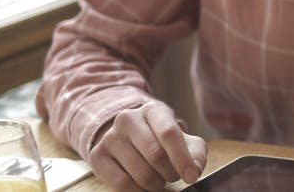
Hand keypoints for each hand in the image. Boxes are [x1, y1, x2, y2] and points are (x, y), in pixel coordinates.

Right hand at [88, 101, 206, 190]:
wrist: (128, 137)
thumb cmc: (161, 139)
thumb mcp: (183, 139)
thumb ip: (195, 152)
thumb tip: (194, 170)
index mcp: (152, 110)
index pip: (169, 133)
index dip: (182, 158)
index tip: (191, 176)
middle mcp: (128, 119)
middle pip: (155, 154)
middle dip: (170, 172)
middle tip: (173, 176)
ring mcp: (110, 137)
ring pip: (140, 172)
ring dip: (156, 184)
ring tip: (159, 179)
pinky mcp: (97, 156)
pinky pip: (121, 183)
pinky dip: (138, 191)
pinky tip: (143, 187)